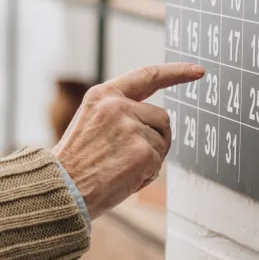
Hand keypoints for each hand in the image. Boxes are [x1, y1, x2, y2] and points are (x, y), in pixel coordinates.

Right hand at [53, 63, 204, 219]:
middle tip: (130, 158)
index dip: (176, 72)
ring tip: (118, 168)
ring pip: (162, 142)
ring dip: (149, 159)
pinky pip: (158, 164)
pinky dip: (145, 175)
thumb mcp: (90, 124)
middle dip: (155, 138)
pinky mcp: (143, 152)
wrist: (59, 189)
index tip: (198, 70)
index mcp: (103, 96)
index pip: (146, 76)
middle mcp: (118, 106)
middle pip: (162, 117)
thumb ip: (119, 115)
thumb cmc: (73, 163)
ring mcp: (132, 128)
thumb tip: (155, 124)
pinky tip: (122, 179)